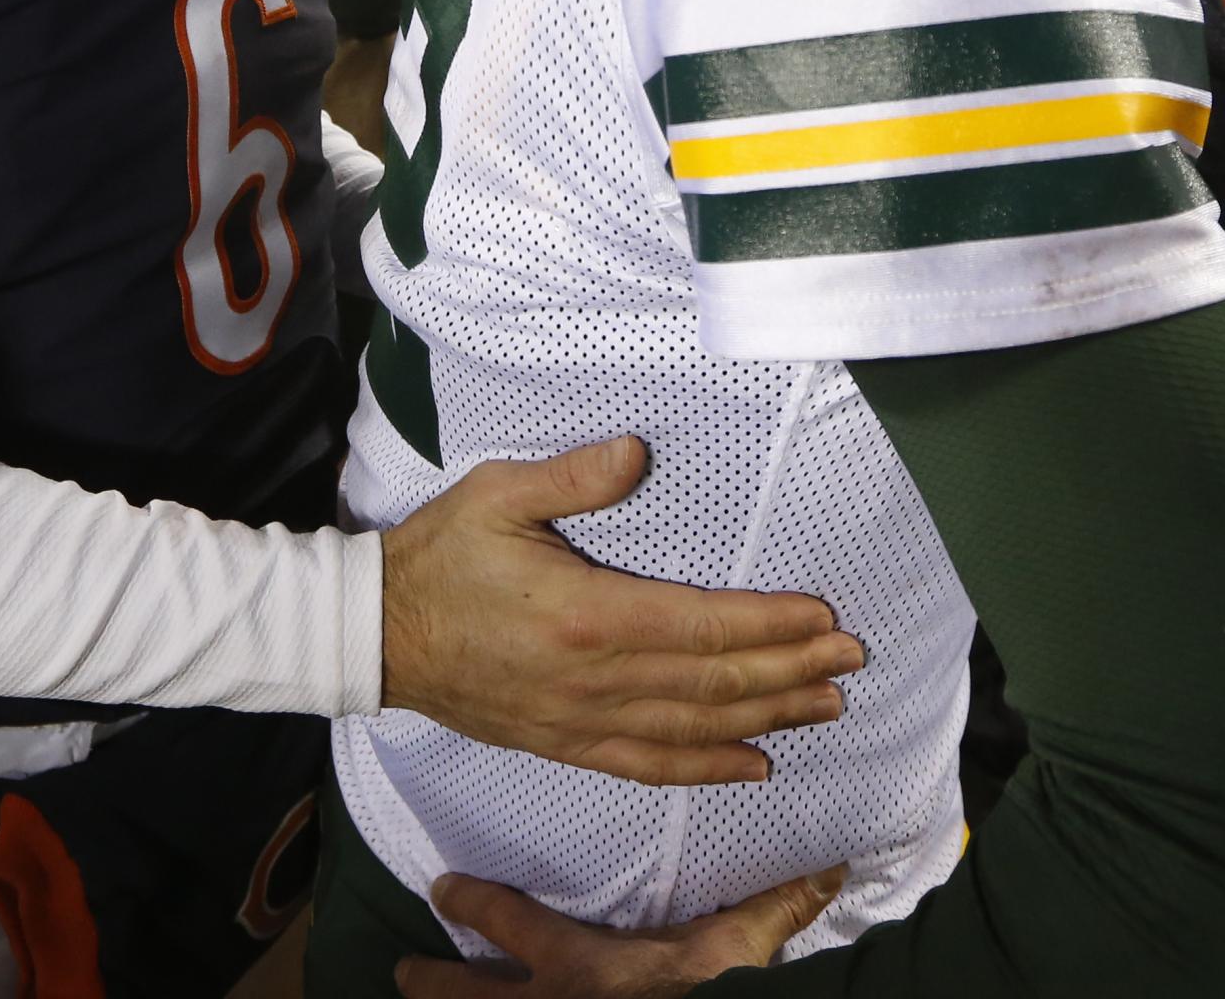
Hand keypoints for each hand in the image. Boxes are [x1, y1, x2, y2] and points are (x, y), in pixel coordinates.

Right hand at [381, 435, 864, 785]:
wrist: (375, 633)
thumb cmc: (439, 554)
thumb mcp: (498, 495)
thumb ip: (573, 478)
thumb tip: (638, 454)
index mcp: (585, 614)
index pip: (702, 626)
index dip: (769, 626)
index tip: (823, 619)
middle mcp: (592, 679)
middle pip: (713, 684)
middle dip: (789, 672)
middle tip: (849, 662)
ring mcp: (578, 721)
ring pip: (692, 732)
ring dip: (766, 720)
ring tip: (824, 708)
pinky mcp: (563, 745)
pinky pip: (647, 766)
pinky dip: (706, 770)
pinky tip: (753, 765)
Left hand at [397, 863, 847, 996]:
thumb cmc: (708, 998)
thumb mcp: (739, 958)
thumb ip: (774, 910)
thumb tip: (829, 866)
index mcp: (580, 970)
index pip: (511, 922)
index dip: (475, 902)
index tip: (444, 887)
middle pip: (464, 996)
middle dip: (430, 982)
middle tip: (402, 971)